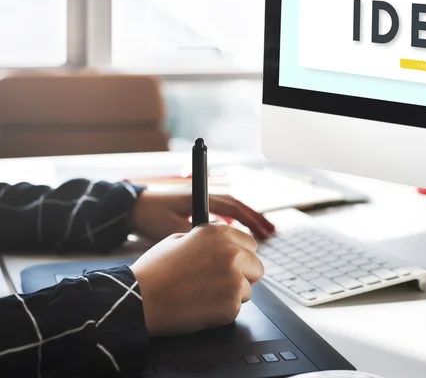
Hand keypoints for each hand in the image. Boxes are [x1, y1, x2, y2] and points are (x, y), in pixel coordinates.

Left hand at [128, 186, 274, 241]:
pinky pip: (221, 217)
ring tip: (262, 233)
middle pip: (237, 207)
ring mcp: (199, 206)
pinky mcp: (194, 213)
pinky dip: (233, 226)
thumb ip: (195, 237)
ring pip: (230, 212)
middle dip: (255, 219)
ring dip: (246, 222)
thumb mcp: (172, 229)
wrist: (130, 209)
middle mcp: (203, 200)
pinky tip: (238, 238)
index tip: (264, 230)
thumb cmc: (149, 216)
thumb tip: (218, 250)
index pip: (233, 207)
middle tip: (271, 232)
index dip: (251, 218)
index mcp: (200, 200)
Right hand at [131, 224, 263, 335]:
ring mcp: (234, 278)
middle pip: (256, 266)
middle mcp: (232, 252)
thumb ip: (207, 239)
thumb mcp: (179, 239)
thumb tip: (222, 244)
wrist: (140, 299)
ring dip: (232, 294)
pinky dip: (223, 311)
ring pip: (248, 289)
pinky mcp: (232, 303)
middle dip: (242, 275)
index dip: (240, 255)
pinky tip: (201, 307)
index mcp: (220, 233)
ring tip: (204, 295)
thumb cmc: (155, 271)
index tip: (232, 263)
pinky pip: (236, 308)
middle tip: (219, 283)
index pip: (250, 244)